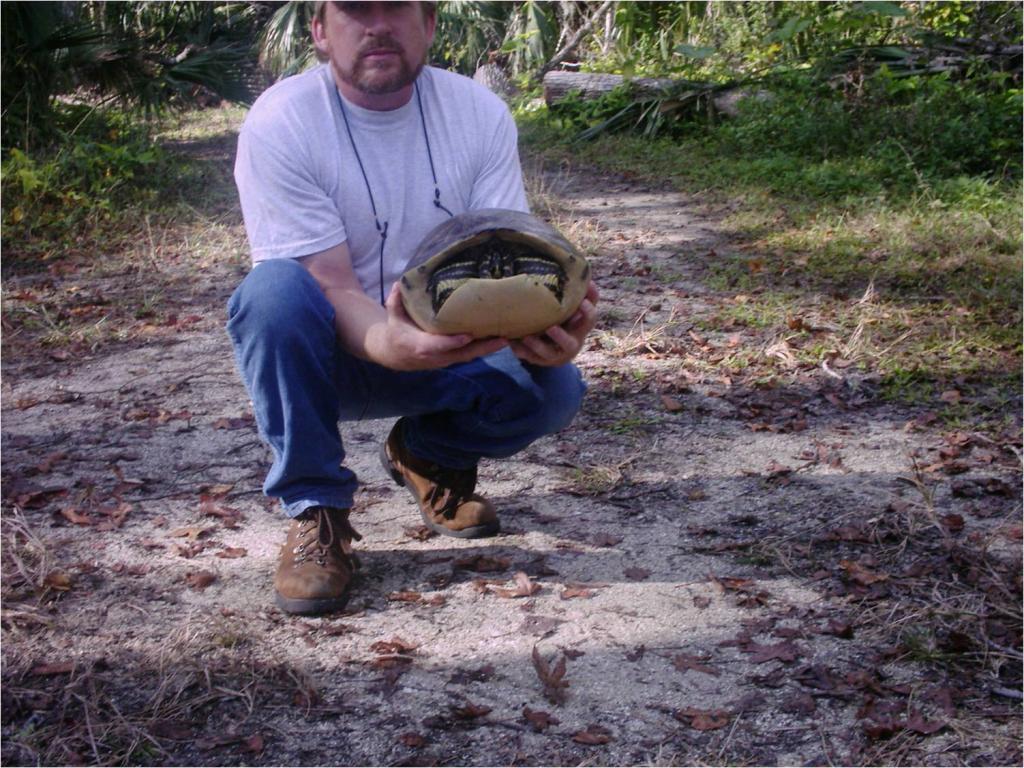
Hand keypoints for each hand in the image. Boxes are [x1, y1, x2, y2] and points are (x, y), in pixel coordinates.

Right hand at [375, 284, 507, 370]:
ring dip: (488, 349)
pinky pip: (470, 355)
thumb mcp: (393, 316)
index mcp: (420, 345)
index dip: (452, 342)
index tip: (468, 336)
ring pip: (469, 356)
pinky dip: (485, 349)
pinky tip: (499, 340)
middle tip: (503, 339)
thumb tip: (399, 284)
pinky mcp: (452, 359)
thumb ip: (396, 301)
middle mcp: (436, 356)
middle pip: (462, 354)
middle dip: (482, 348)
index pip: (438, 345)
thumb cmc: (396, 332)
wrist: (395, 355)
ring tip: (508, 338)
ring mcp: (446, 360)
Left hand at [509, 280, 598, 366]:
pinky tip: (511, 341)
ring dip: (537, 346)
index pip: (590, 321)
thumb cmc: (568, 320)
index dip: (588, 312)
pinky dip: (520, 350)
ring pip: (547, 354)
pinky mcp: (540, 360)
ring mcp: (555, 354)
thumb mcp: (576, 309)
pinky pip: (529, 357)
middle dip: (560, 338)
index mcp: (580, 329)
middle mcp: (570, 344)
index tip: (582, 302)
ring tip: (526, 337)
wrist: (557, 347)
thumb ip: (583, 295)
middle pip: (569, 344)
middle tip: (550, 328)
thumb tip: (588, 279)